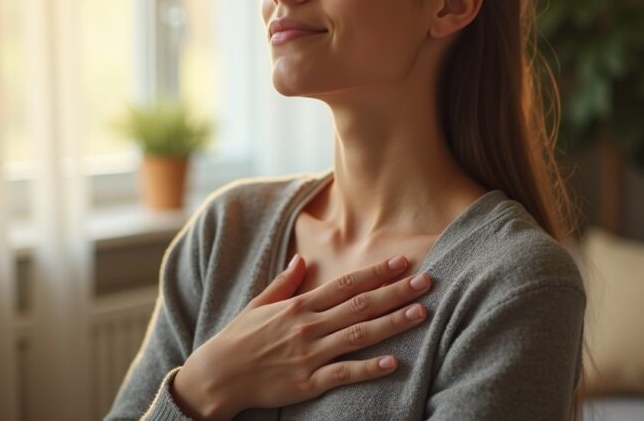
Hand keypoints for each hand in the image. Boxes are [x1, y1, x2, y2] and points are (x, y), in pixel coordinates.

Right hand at [172, 254, 432, 419]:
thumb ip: (284, 283)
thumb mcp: (258, 304)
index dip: (376, 273)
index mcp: (299, 305)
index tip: (402, 263)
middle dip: (395, 292)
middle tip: (426, 282)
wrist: (217, 376)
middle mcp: (308, 326)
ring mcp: (309, 355)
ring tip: (420, 313)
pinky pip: (343, 374)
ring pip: (358, 336)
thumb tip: (301, 260)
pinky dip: (368, 368)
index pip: (345, 284)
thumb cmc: (238, 339)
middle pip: (360, 306)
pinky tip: (394, 362)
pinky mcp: (307, 383)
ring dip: (392, 324)